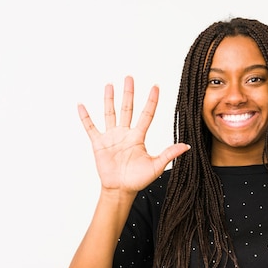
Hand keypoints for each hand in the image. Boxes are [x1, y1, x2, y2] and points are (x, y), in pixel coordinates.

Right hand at [78, 76, 189, 192]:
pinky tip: (81, 105)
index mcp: (138, 137)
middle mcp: (125, 133)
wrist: (121, 190)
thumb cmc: (138, 180)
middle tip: (130, 77)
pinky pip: (91, 127)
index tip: (156, 86)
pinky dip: (85, 117)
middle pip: (127, 108)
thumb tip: (186, 146)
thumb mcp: (156, 166)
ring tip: (109, 84)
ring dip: (109, 99)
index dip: (152, 100)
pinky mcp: (99, 143)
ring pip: (110, 113)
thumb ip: (169, 154)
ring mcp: (111, 137)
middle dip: (129, 93)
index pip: (147, 114)